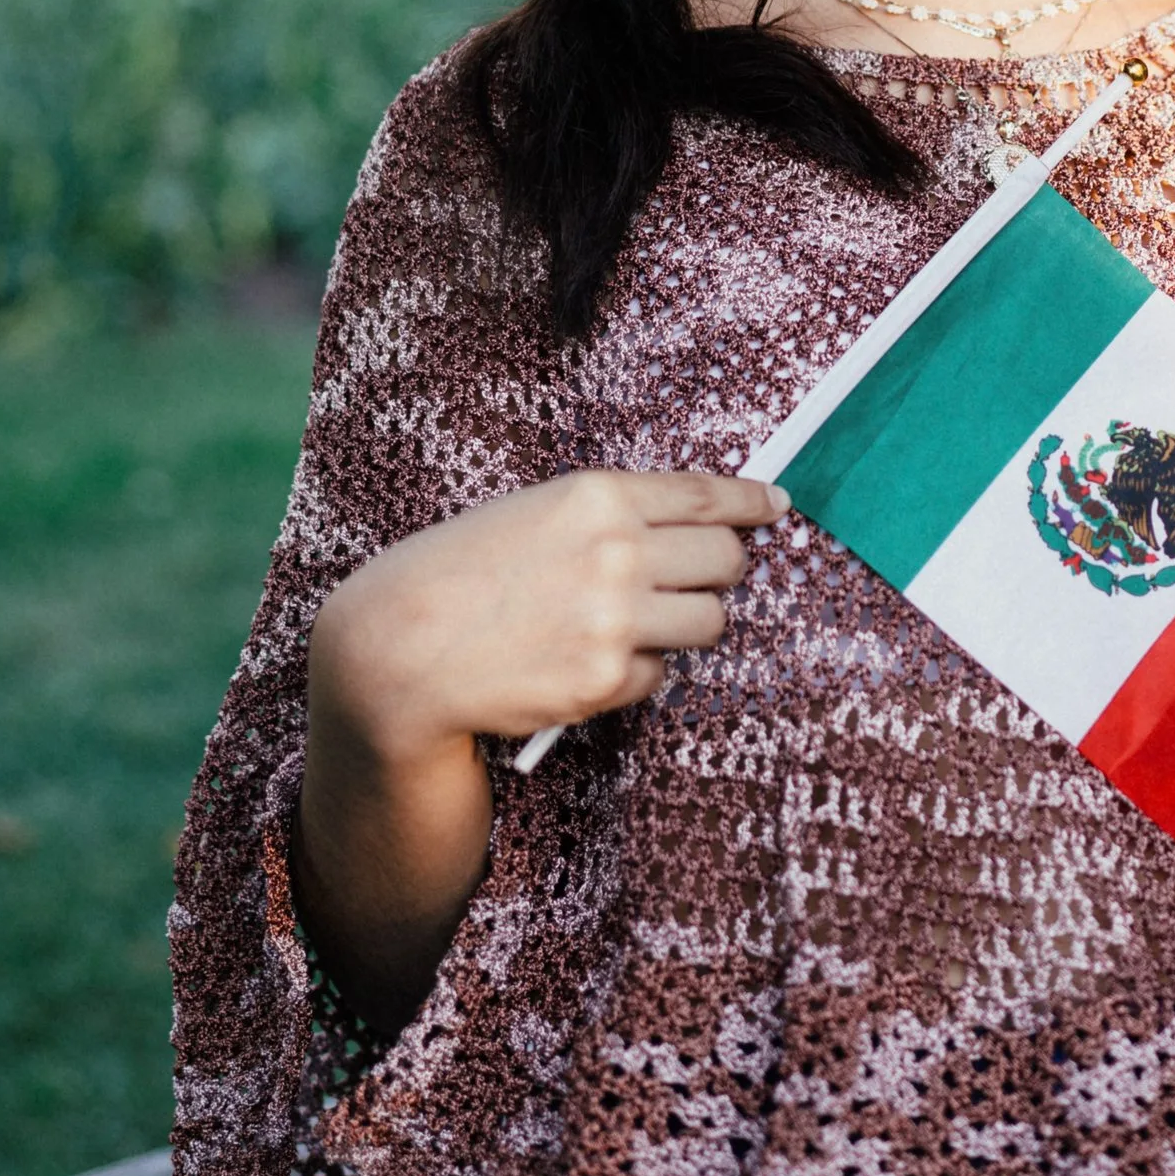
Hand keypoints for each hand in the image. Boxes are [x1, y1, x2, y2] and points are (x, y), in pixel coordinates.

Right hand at [293, 469, 786, 1033]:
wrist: (399, 650)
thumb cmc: (457, 574)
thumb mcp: (531, 513)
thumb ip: (607, 514)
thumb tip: (688, 524)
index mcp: (596, 496)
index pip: (707, 495)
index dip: (752, 501)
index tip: (776, 505)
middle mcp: (616, 551)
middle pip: (727, 560)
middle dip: (724, 570)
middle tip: (702, 578)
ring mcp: (614, 618)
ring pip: (710, 621)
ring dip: (689, 623)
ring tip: (643, 624)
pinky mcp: (605, 680)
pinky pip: (661, 675)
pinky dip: (639, 672)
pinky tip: (592, 662)